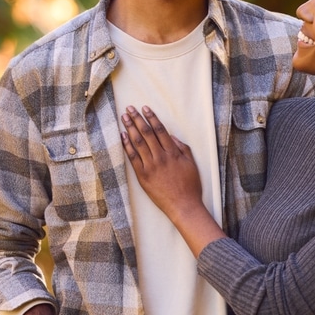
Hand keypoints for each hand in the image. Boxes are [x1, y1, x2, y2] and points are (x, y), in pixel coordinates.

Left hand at [120, 105, 225, 256]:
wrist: (183, 205)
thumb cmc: (190, 185)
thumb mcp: (191, 163)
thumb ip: (182, 148)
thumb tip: (171, 136)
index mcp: (173, 152)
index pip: (160, 130)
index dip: (151, 117)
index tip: (145, 108)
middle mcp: (160, 157)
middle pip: (146, 133)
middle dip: (137, 119)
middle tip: (130, 108)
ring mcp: (150, 166)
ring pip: (138, 143)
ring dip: (130, 128)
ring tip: (124, 117)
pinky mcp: (143, 176)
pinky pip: (133, 158)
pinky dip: (127, 145)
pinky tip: (123, 136)